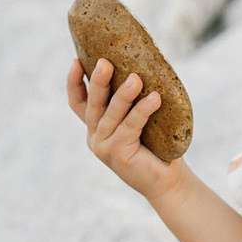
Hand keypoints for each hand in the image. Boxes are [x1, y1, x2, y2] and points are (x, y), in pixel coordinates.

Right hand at [68, 58, 185, 202]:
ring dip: (123, 95)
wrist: (167, 180)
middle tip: (105, 62)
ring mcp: (104, 147)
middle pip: (92, 105)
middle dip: (97, 82)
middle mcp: (95, 136)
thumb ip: (133, 100)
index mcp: (97, 126)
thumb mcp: (139, 119)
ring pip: (111, 115)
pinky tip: (155, 99)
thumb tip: (143, 65)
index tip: (76, 61)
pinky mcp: (117, 154)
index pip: (78, 102)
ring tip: (136, 79)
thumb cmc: (158, 145)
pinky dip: (142, 110)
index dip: (74, 82)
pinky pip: (130, 126)